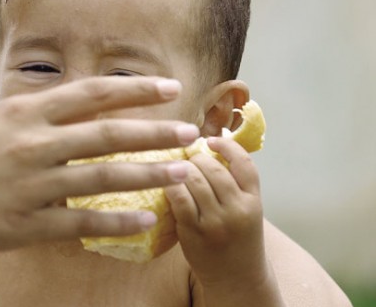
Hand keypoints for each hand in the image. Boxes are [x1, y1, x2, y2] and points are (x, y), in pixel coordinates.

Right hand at [0, 76, 199, 254]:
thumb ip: (18, 111)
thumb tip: (47, 103)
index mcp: (21, 113)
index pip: (90, 94)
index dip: (134, 89)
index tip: (168, 87)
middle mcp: (32, 145)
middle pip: (108, 134)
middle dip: (156, 132)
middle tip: (191, 132)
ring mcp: (31, 185)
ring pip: (104, 178)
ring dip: (149, 175)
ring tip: (182, 174)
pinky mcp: (26, 223)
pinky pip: (82, 222)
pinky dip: (118, 220)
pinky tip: (146, 219)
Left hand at [167, 137, 281, 302]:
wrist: (237, 279)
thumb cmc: (238, 239)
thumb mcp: (247, 211)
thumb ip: (234, 185)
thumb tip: (206, 147)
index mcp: (254, 202)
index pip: (245, 164)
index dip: (227, 146)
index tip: (211, 140)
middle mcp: (238, 210)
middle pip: (213, 168)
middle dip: (196, 158)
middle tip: (186, 159)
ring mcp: (216, 222)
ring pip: (193, 179)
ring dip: (180, 169)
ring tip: (176, 170)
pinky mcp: (194, 232)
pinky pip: (178, 198)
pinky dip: (170, 186)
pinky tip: (166, 183)